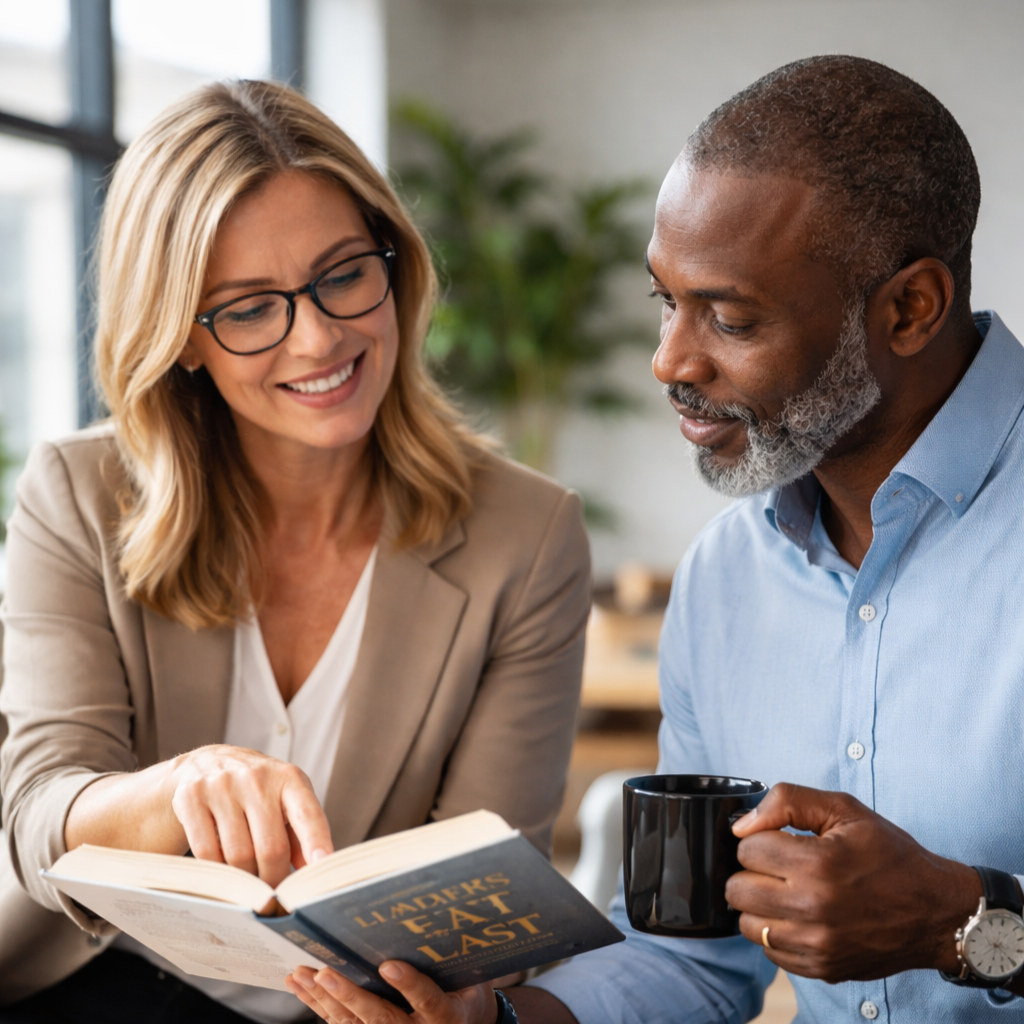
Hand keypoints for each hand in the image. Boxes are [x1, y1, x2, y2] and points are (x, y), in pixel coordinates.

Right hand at [168, 745, 332, 886]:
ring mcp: (222, 786)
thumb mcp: (285, 800)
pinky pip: (207, 853)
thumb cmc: (257, 790)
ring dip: (246, 880)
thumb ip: (301, 834)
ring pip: (238, 856)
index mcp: (288, 778)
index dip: (316, 842)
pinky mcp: (192, 798)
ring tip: (249, 883)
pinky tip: (224, 871)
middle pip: (270, 848)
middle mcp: (256, 778)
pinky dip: (218, 872)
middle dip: (274, 880)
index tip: (323, 867)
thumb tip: (313, 875)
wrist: (207, 762)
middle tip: (274, 898)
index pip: (307, 814)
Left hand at [285, 961, 495, 1023]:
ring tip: (304, 976)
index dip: (409, 985)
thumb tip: (434, 919)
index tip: (390, 966)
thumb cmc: (465, 993)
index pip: (428, 1000)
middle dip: (350, 996)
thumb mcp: (469, 977)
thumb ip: (450, 958)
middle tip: (326, 973)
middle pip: (381, 1018)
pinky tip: (302, 987)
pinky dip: (319, 1006)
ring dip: (325, 1001)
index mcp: (447, 1016)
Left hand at [727, 783, 981, 981]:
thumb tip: (742, 826)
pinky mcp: (821, 969)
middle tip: (779, 866)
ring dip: (760, 904)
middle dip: (753, 871)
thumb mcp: (844, 809)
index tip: (781, 840)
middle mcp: (813, 908)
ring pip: (747, 923)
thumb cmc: (890, 856)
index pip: (746, 848)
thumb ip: (787, 802)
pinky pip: (769, 951)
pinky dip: (777, 932)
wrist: (936, 912)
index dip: (760, 838)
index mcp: (818, 864)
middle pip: (737, 889)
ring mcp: (816, 945)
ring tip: (787, 891)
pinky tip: (799, 916)